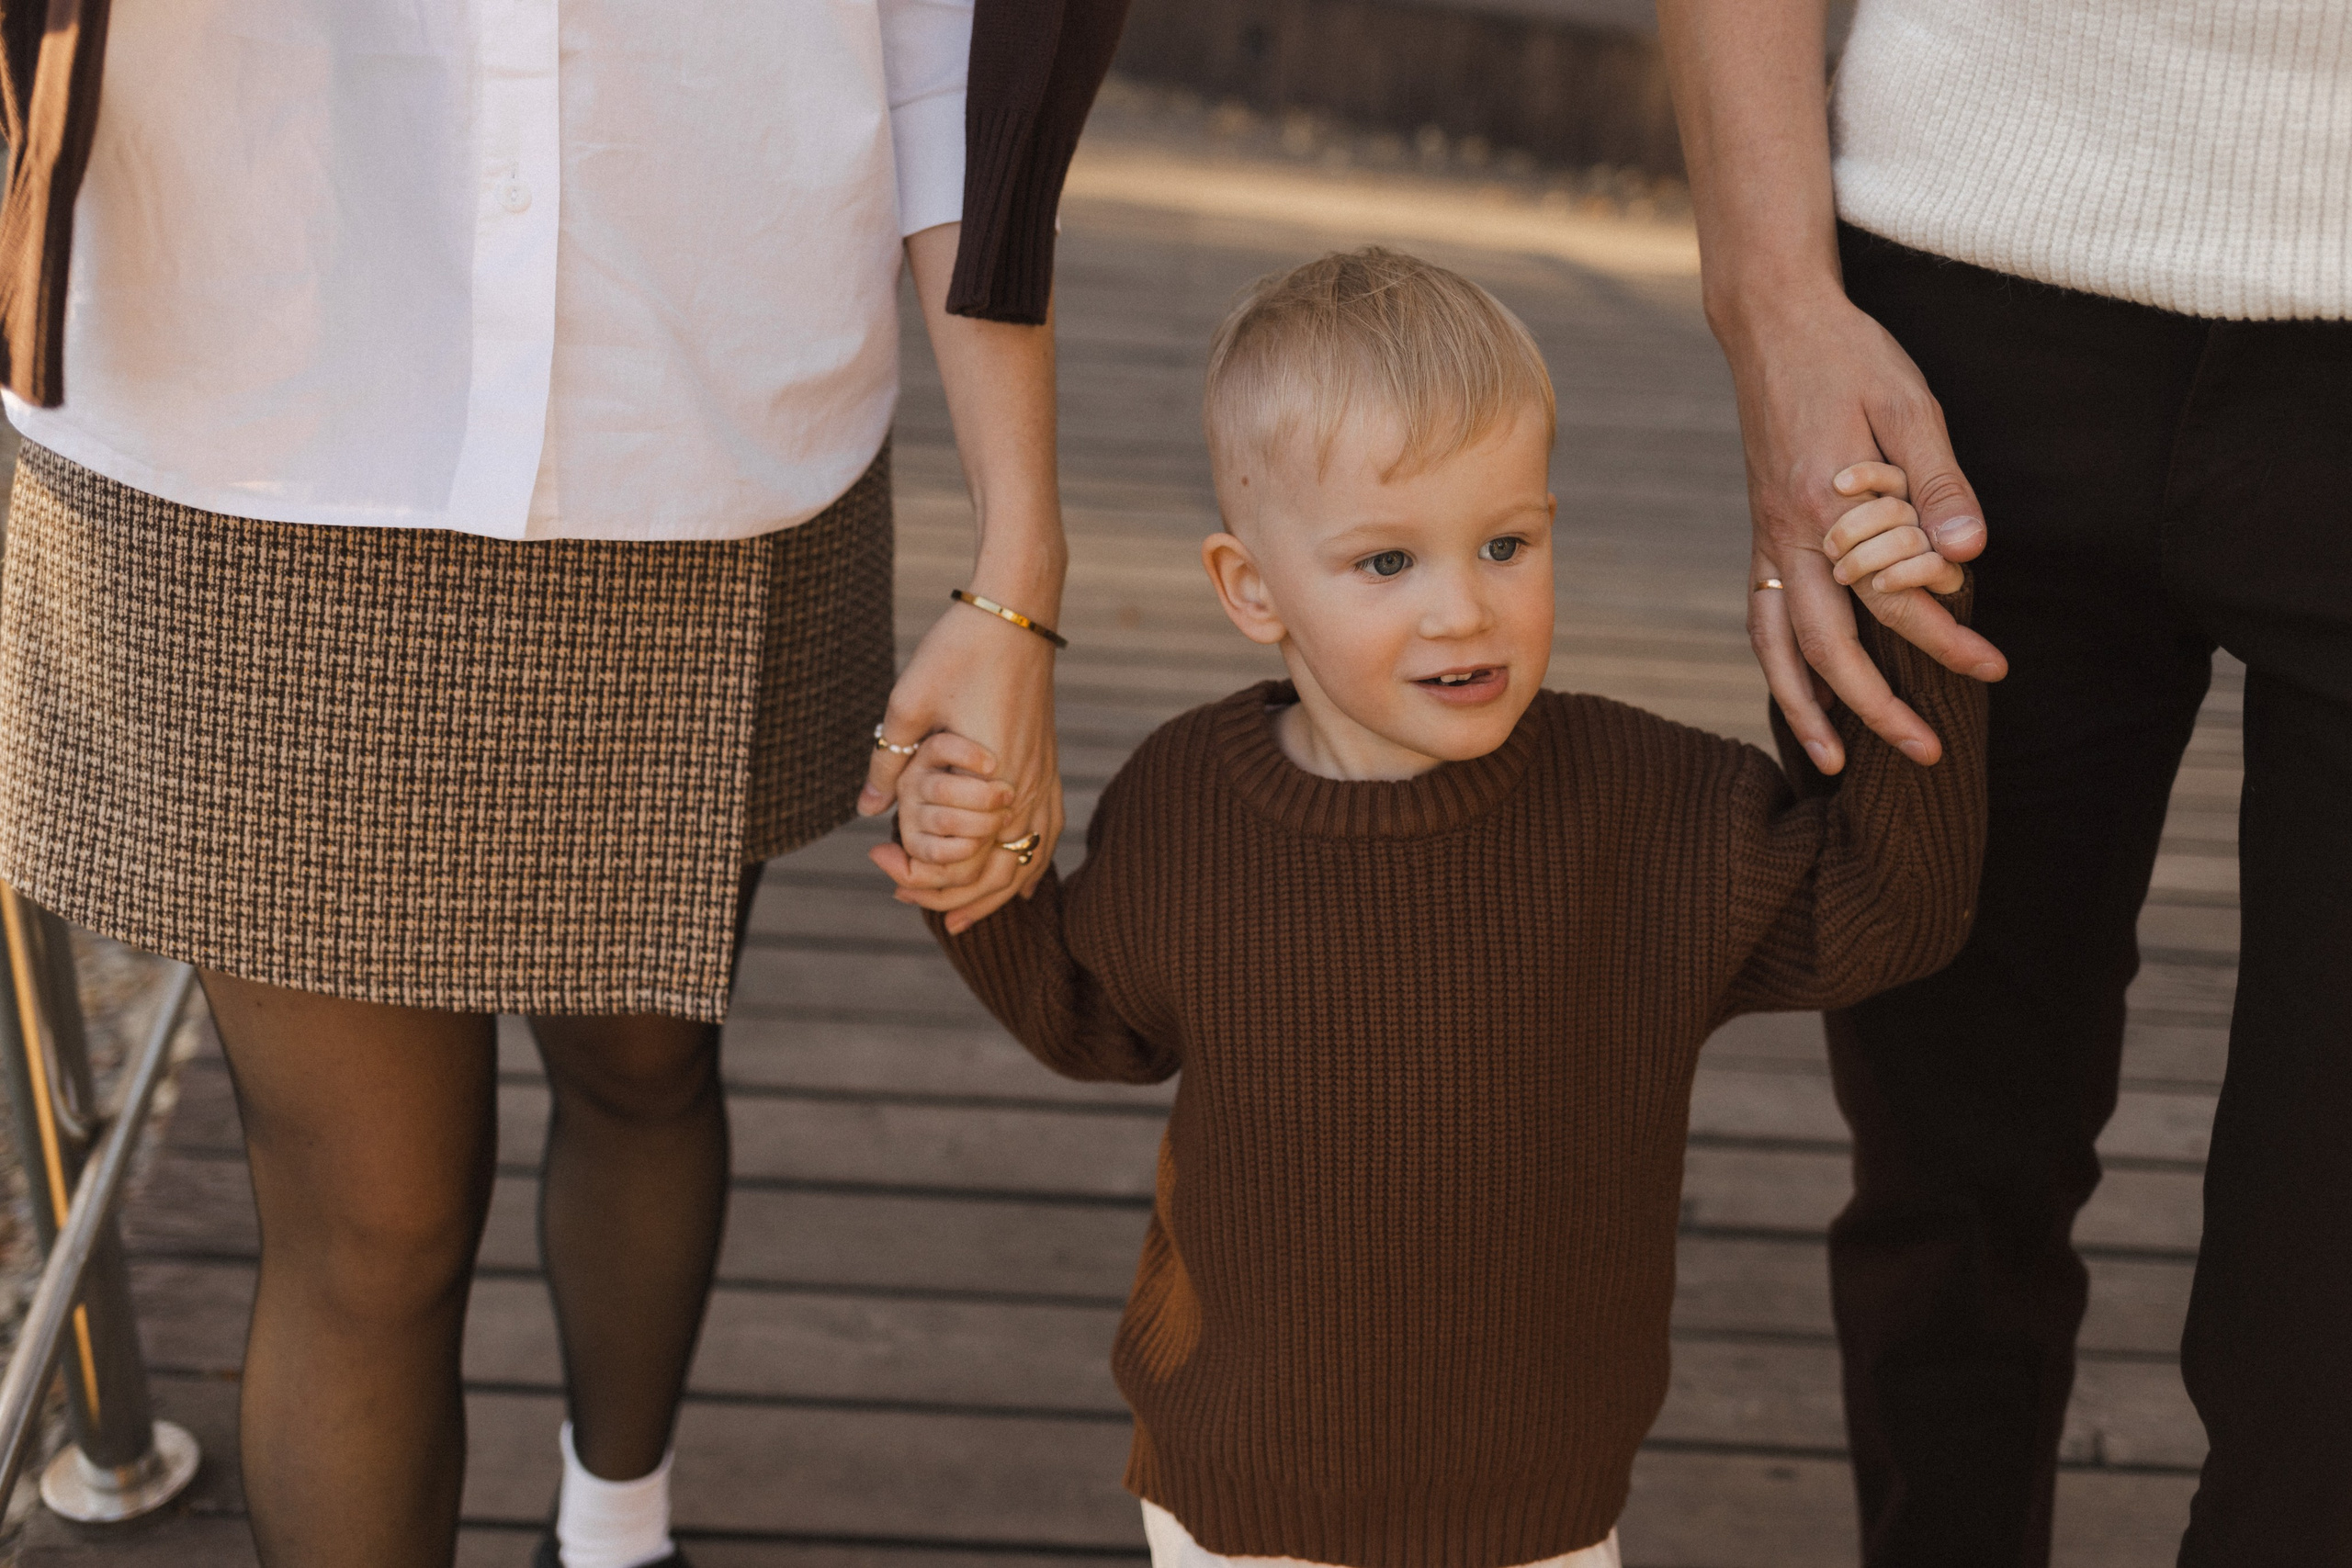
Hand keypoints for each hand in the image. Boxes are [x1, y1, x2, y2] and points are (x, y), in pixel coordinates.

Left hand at [861, 600, 1063, 933]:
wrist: (1017, 610)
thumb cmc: (959, 650)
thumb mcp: (907, 704)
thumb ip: (887, 761)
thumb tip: (865, 810)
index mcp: (988, 778)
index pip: (960, 857)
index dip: (919, 874)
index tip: (883, 868)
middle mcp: (1023, 787)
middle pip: (996, 871)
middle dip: (951, 896)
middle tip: (904, 894)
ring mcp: (1042, 777)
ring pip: (1027, 859)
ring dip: (994, 894)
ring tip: (961, 919)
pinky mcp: (1048, 763)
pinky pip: (1049, 831)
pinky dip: (1035, 862)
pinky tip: (1028, 885)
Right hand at [1728, 292, 2006, 772]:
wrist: (1773, 323)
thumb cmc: (1850, 356)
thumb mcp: (1908, 404)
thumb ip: (1937, 483)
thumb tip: (1969, 553)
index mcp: (1826, 506)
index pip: (1892, 595)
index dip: (1945, 638)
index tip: (1992, 668)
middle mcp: (1787, 534)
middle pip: (1826, 645)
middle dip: (1873, 707)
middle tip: (1925, 752)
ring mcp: (1768, 537)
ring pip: (1775, 645)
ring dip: (1801, 708)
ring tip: (1830, 761)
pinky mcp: (1763, 532)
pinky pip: (1761, 616)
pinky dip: (1778, 666)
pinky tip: (1800, 692)